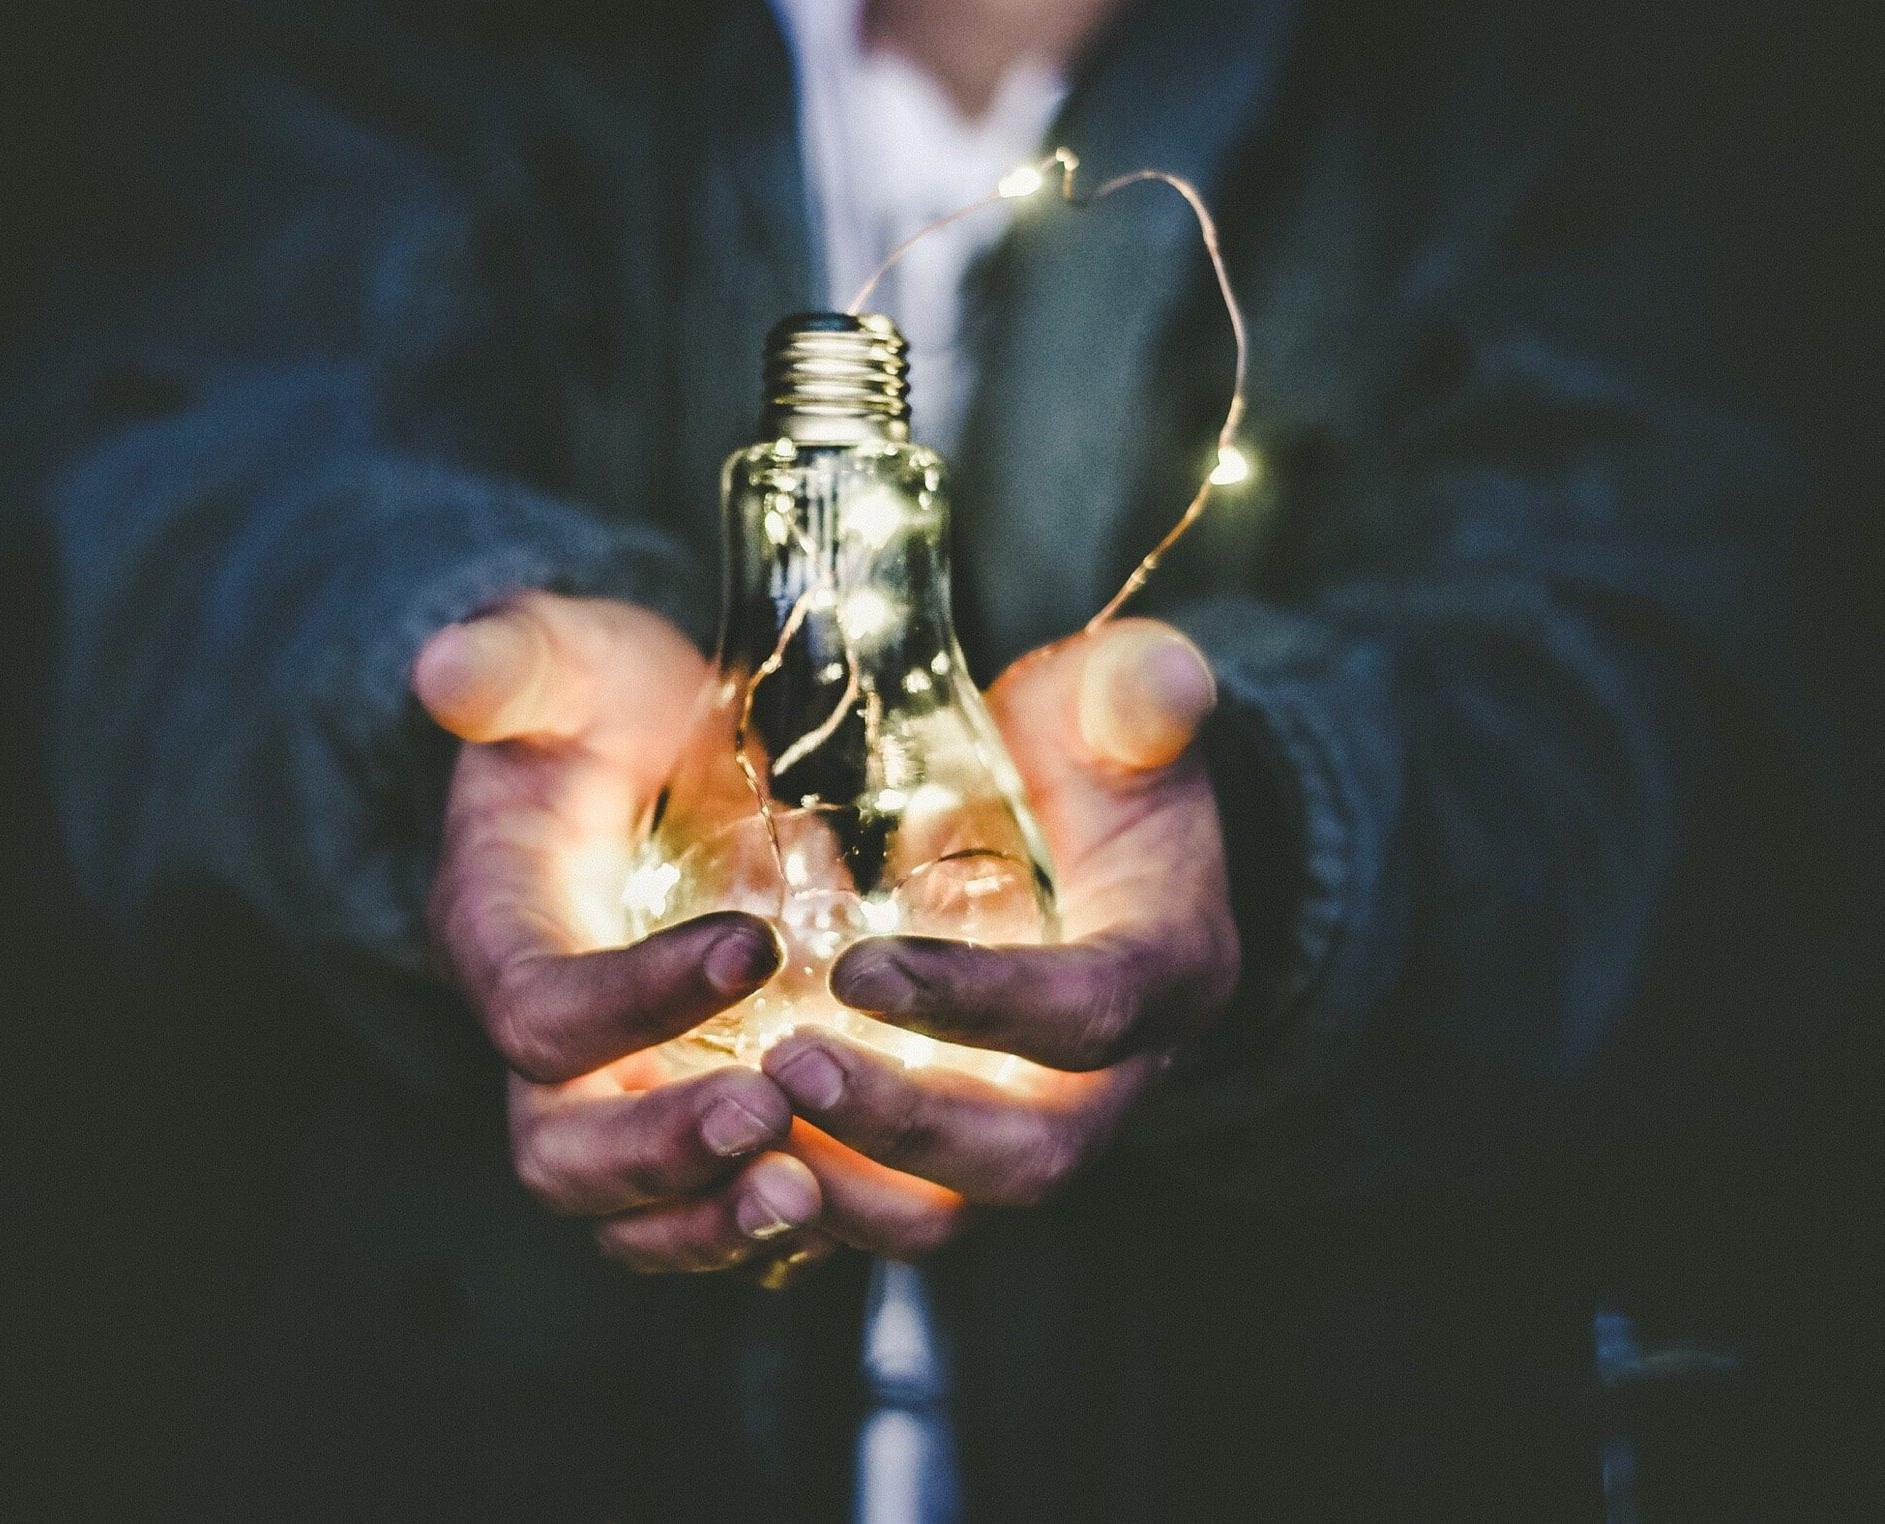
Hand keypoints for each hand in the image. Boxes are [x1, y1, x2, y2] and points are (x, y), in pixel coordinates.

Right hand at [415, 591, 833, 1282]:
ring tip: (809, 1199)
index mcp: (500, 934)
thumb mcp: (567, 658)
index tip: (755, 944)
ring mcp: (612, 1090)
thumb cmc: (602, 703)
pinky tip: (848, 1203)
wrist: (647, 752)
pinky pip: (703, 1215)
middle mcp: (545, 1038)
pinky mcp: (680, 1112)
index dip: (635, 997)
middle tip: (770, 1118)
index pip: (539, 1009)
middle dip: (660, 1152)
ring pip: (628, 1214)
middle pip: (561, 1149)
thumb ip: (516, 661)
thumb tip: (447, 664)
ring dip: (712, 1223)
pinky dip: (762, 1232)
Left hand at [761, 619, 1237, 1258]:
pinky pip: (894, 1209)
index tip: (857, 968)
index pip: (1090, 1012)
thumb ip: (1137, 692)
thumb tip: (1160, 681)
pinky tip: (724, 1151)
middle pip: (1030, 1156)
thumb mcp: (1118, 705)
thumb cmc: (1095, 756)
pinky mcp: (965, 1146)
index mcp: (1168, 968)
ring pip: (956, 1212)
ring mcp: (1038, 1122)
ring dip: (848, 1188)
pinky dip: (815, 1199)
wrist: (1094, 832)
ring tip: (736, 1125)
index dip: (981, 1001)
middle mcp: (1117, 1077)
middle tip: (782, 1067)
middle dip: (905, 1126)